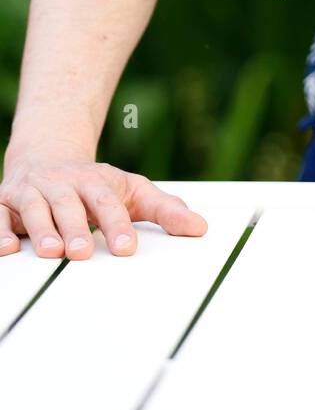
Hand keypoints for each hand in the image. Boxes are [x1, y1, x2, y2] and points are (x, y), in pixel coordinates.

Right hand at [0, 148, 207, 258]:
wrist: (47, 157)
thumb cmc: (94, 185)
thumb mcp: (132, 191)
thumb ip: (165, 210)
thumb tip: (200, 229)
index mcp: (95, 181)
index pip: (108, 201)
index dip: (117, 223)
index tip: (127, 248)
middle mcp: (62, 184)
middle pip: (69, 203)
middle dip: (75, 227)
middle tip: (82, 253)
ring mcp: (31, 192)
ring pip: (34, 208)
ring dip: (41, 229)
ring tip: (52, 253)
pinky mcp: (4, 202)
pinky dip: (0, 230)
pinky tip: (7, 250)